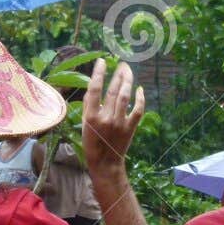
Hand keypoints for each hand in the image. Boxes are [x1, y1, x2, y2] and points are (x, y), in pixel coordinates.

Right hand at [82, 58, 145, 174]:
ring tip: (128, 70)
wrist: (105, 163)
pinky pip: (137, 110)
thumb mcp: (84, 124)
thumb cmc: (92, 143)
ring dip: (127, 81)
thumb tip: (93, 86)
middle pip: (113, 90)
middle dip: (118, 74)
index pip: (95, 89)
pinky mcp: (130, 128)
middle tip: (122, 63)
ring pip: (125, 97)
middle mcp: (106, 118)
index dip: (99, 73)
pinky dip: (140, 99)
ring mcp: (119, 123)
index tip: (102, 61)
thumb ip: (88, 105)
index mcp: (91, 116)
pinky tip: (140, 89)